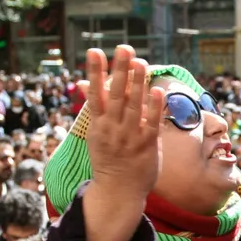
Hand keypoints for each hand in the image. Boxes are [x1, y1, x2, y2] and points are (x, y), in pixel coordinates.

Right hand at [83, 46, 164, 205]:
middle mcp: (112, 129)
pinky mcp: (147, 146)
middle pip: (115, 95)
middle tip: (123, 48)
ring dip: (137, 84)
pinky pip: (151, 124)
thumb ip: (95, 107)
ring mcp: (129, 137)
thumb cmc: (108, 159)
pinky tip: (157, 90)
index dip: (94, 72)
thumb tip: (83, 83)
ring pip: (133, 106)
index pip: (94, 94)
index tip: (94, 51)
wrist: (118, 192)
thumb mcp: (96, 133)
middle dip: (119, 71)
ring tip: (141, 62)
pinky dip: (154, 108)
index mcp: (98, 125)